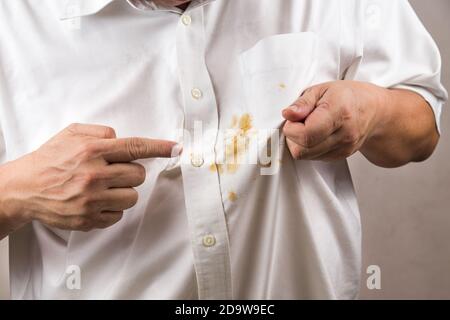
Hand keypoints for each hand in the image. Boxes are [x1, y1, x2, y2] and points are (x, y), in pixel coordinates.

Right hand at [0, 123, 178, 232]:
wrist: (24, 188)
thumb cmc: (50, 160)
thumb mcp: (71, 134)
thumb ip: (101, 132)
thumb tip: (122, 138)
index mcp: (92, 151)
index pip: (135, 147)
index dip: (159, 147)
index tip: (176, 148)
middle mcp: (94, 175)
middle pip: (139, 175)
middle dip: (131, 172)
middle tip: (114, 171)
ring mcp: (92, 200)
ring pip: (132, 197)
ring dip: (123, 191)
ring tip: (103, 187)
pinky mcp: (89, 219)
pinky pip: (118, 215)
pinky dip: (112, 208)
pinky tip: (96, 200)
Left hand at [282, 80, 385, 161]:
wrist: (375, 110)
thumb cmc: (347, 96)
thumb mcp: (322, 89)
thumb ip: (303, 103)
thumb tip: (288, 114)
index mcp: (338, 112)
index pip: (306, 134)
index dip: (291, 128)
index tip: (292, 118)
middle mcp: (344, 134)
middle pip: (303, 150)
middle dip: (292, 137)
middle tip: (299, 122)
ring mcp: (344, 148)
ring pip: (306, 156)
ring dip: (300, 143)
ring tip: (308, 127)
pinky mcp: (341, 156)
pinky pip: (314, 158)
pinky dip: (309, 148)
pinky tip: (316, 134)